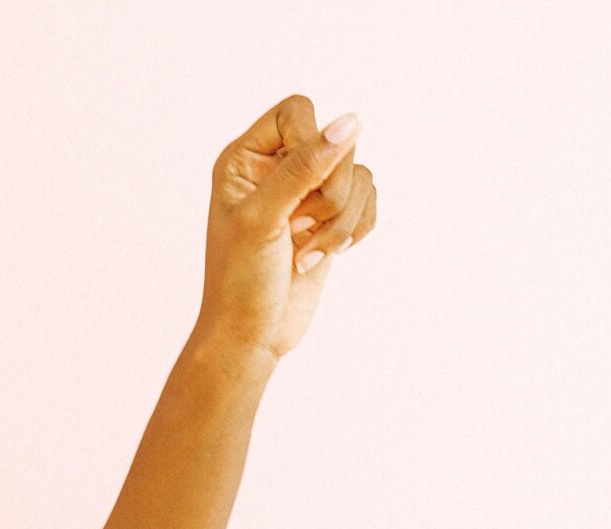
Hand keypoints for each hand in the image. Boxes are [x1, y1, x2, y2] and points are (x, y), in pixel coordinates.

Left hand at [198, 95, 379, 361]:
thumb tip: (351, 122)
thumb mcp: (265, 219)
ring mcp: (304, 193)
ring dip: (342, 218)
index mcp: (244, 159)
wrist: (250, 336)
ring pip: (358, 173)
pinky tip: (327, 255)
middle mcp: (274, 169)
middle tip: (300, 227)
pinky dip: (358, 227)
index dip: (312, 140)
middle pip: (337, 141)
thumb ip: (304, 167)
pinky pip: (369, 197)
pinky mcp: (329, 217)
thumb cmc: (241, 281)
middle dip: (330, 191)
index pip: (297, 110)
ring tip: (307, 252)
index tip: (301, 188)